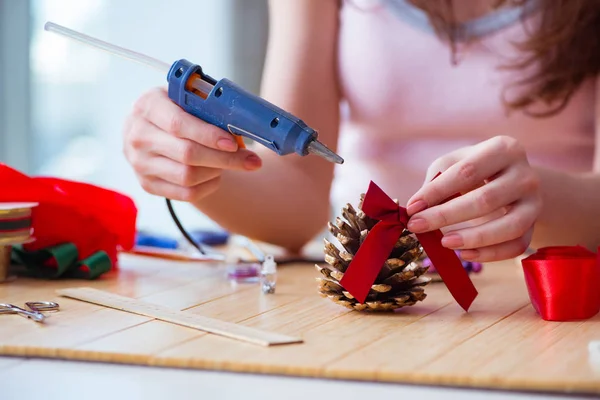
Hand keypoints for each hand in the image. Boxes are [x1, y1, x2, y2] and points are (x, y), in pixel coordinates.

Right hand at [123, 87, 261, 201]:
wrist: (148, 129)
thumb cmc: (175, 109)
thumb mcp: (185, 97)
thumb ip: (207, 105)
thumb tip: (241, 124)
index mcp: (148, 106)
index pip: (179, 125)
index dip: (209, 136)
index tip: (234, 143)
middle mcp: (138, 136)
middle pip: (187, 154)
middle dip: (225, 158)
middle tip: (251, 161)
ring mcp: (140, 163)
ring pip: (188, 176)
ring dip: (217, 171)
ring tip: (229, 162)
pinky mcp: (147, 184)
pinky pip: (186, 194)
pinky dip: (208, 186)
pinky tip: (216, 175)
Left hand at [405, 136, 542, 261]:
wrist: (512, 179)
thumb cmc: (475, 169)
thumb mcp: (455, 163)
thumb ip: (436, 181)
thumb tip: (416, 208)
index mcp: (504, 149)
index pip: (466, 172)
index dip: (437, 191)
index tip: (412, 208)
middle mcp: (526, 174)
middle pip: (485, 199)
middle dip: (446, 216)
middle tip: (417, 226)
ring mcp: (535, 202)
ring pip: (509, 226)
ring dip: (473, 238)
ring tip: (444, 242)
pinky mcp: (535, 226)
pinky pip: (517, 246)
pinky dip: (490, 254)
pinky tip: (465, 254)